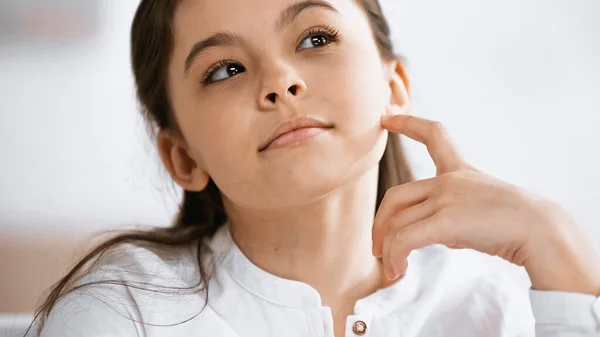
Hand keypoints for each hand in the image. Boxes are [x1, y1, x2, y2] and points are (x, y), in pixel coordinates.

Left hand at [372, 105, 599, 294]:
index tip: (387, 116)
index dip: (407, 123)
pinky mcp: (446, 221)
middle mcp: (449, 180)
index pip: (433, 134)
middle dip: (379, 223)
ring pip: (397, 223)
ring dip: (387, 249)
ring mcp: (447, 198)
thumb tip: (425, 233)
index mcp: (460, 170)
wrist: (541, 231)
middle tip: (375, 247)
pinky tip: (396, 270)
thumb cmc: (515, 224)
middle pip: (395, 196)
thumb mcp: (478, 206)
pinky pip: (405, 238)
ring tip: (389, 269)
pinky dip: (394, 255)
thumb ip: (449, 212)